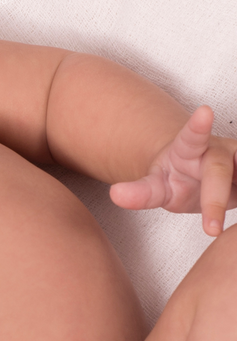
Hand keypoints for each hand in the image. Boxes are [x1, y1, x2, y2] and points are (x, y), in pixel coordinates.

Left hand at [109, 105, 236, 236]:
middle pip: (220, 170)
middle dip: (215, 199)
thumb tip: (115, 195)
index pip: (192, 136)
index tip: (204, 111)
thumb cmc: (175, 181)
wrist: (196, 181)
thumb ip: (139, 193)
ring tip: (233, 199)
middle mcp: (220, 150)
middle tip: (210, 229)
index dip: (198, 125)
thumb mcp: (156, 188)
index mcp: (189, 148)